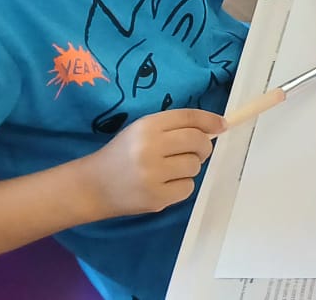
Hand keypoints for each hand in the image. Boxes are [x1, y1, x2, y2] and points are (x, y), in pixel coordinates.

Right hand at [84, 109, 221, 217]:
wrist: (92, 186)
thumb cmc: (121, 155)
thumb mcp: (142, 131)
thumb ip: (174, 127)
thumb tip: (217, 127)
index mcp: (146, 126)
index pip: (189, 117)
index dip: (210, 120)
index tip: (223, 125)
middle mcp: (150, 147)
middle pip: (198, 141)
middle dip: (204, 146)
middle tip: (196, 151)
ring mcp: (153, 175)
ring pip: (195, 166)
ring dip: (189, 167)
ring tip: (169, 170)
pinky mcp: (156, 198)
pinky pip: (188, 188)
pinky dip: (181, 186)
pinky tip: (163, 185)